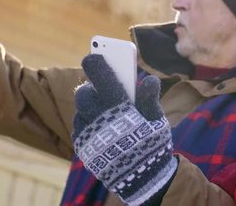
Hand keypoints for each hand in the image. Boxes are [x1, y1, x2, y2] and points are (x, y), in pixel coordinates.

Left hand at [73, 54, 176, 205]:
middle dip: (91, 87)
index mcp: (119, 109)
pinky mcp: (82, 147)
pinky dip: (87, 122)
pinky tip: (99, 124)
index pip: (103, 79)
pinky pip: (79, 127)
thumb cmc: (151, 147)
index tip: (94, 54)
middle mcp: (99, 120)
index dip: (97, 64)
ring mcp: (88, 134)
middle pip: (84, 93)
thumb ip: (149, 99)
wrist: (141, 181)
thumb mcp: (157, 122)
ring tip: (103, 107)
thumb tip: (148, 80)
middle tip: (101, 87)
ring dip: (90, 106)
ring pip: (81, 110)